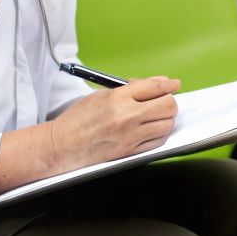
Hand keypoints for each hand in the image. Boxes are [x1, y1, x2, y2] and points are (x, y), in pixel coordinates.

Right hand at [45, 76, 180, 170]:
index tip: (174, 84)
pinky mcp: (130, 151)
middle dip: (169, 101)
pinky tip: (151, 129)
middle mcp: (127, 117)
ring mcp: (130, 136)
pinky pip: (158, 141)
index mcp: (118, 98)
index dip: (169, 85)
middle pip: (167, 106)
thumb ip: (132, 88)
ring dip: (166, 118)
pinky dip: (159, 133)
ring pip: (167, 124)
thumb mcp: (102, 94)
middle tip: (163, 101)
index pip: (155, 87)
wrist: (62, 145)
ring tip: (156, 116)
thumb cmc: (78, 119)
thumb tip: (159, 83)